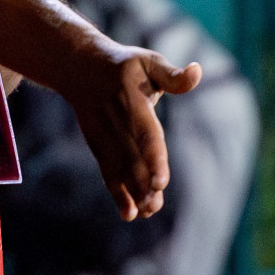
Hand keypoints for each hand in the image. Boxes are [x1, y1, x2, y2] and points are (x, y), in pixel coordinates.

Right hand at [68, 42, 201, 220]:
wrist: (78, 66)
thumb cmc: (124, 65)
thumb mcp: (148, 61)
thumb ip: (172, 75)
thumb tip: (196, 72)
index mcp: (132, 102)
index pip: (145, 134)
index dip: (152, 159)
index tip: (160, 183)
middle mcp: (117, 122)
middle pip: (132, 159)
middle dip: (143, 185)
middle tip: (154, 207)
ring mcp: (104, 135)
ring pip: (120, 169)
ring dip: (133, 192)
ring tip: (147, 212)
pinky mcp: (97, 145)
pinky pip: (108, 171)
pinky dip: (117, 192)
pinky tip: (129, 213)